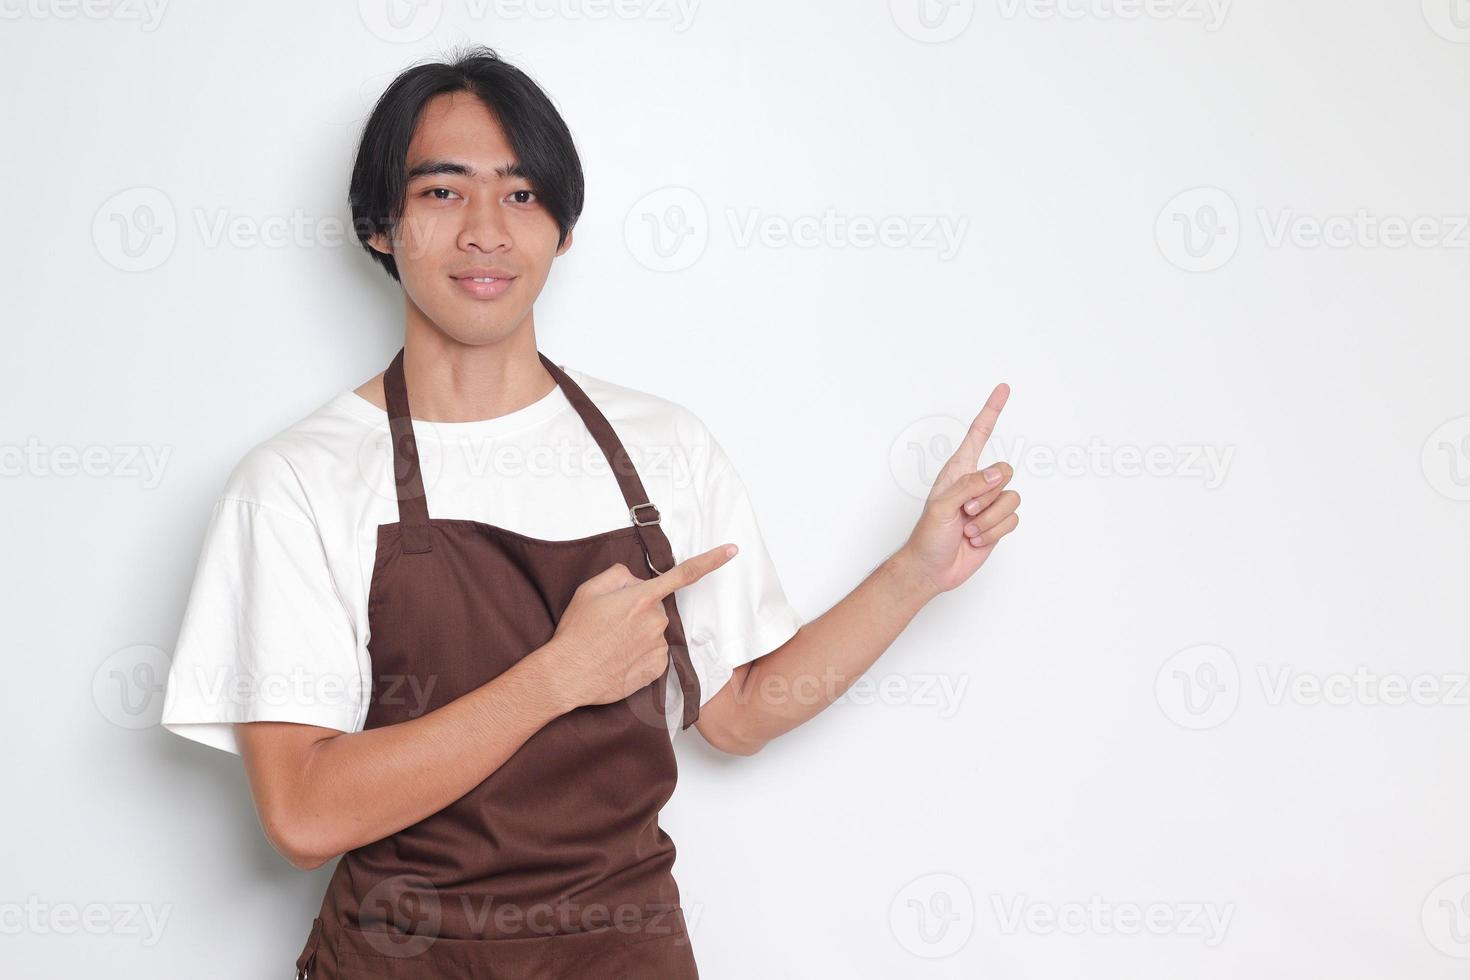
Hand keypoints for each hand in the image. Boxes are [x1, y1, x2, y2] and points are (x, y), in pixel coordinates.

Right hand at [541, 543, 738, 709]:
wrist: (568, 674)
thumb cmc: (576, 633)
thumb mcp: (589, 591)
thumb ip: (618, 576)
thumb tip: (636, 581)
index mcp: (642, 598)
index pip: (684, 574)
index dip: (711, 560)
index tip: (732, 551)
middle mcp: (656, 621)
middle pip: (655, 607)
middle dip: (639, 610)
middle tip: (611, 624)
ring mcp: (658, 647)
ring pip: (654, 631)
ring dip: (638, 634)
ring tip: (611, 644)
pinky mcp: (657, 669)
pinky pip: (654, 653)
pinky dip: (640, 654)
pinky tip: (619, 658)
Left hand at [897, 383, 1020, 595]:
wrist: (932, 569)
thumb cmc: (927, 536)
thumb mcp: (942, 506)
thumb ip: (970, 486)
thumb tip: (997, 474)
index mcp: (959, 470)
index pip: (979, 434)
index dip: (992, 411)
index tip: (1003, 389)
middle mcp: (976, 483)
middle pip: (1006, 472)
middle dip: (988, 496)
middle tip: (966, 512)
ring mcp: (988, 504)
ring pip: (1011, 499)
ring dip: (989, 519)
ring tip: (967, 528)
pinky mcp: (997, 523)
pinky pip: (1012, 520)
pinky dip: (994, 532)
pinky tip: (975, 538)